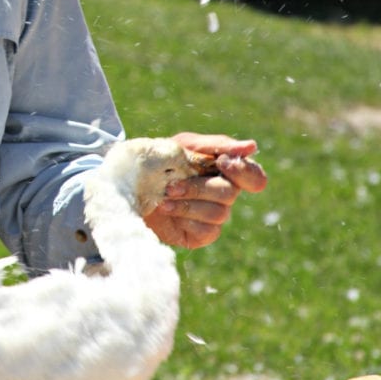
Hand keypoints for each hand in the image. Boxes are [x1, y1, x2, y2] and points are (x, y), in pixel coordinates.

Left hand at [142, 133, 266, 248]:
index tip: (222, 163)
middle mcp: (222, 194)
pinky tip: (166, 211)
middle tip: (171, 186)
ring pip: (218, 214)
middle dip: (199, 188)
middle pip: (230, 194)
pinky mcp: (199, 235)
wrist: (127, 184)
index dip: (244, 172)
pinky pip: (207, 231)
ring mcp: (212, 216)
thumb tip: (252, 146)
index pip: (253, 176)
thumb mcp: (182, 145)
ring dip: (188, 204)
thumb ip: (215, 145)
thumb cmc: (157, 161)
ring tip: (163, 199)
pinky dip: (185, 219)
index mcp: (223, 171)